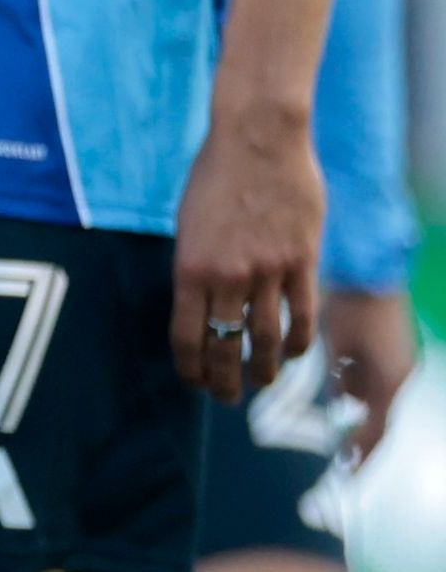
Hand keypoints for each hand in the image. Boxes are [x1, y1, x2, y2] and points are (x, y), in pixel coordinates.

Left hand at [170, 105, 322, 401]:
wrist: (256, 139)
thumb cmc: (214, 175)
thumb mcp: (187, 222)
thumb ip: (196, 264)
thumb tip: (200, 300)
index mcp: (189, 267)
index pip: (187, 335)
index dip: (191, 367)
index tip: (193, 382)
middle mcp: (227, 276)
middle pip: (225, 346)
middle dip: (223, 381)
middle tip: (224, 398)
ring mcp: (268, 271)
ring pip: (266, 339)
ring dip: (262, 370)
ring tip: (260, 384)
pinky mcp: (302, 262)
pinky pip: (301, 315)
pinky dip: (297, 342)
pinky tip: (292, 354)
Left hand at [322, 286, 416, 456]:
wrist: (373, 266)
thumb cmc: (350, 305)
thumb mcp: (336, 345)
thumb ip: (341, 378)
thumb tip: (345, 400)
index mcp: (389, 382)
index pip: (377, 431)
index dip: (362, 453)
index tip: (349, 472)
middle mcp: (402, 376)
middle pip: (380, 415)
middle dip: (359, 431)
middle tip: (342, 452)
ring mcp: (402, 362)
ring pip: (377, 394)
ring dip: (356, 400)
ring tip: (336, 406)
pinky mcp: (397, 349)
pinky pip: (378, 376)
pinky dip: (359, 381)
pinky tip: (341, 372)